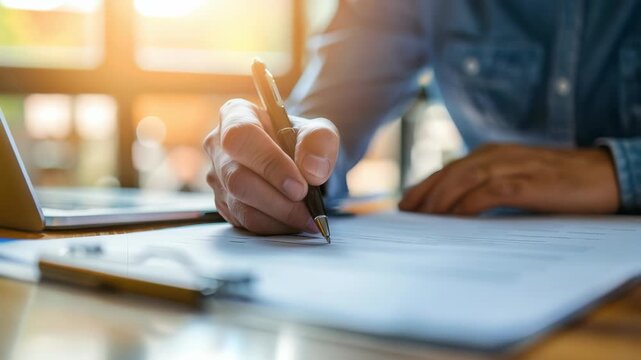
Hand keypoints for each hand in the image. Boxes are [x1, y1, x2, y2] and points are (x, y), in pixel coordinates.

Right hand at [203, 99, 338, 233]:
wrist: (296, 160)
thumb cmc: (301, 141)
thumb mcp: (319, 132)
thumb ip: (320, 143)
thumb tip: (312, 171)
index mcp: (236, 114)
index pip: (241, 137)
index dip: (269, 164)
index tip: (299, 186)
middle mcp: (218, 145)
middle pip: (237, 178)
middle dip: (277, 199)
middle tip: (307, 210)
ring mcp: (217, 177)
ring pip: (240, 205)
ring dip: (278, 217)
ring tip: (307, 218)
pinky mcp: (223, 203)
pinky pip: (244, 222)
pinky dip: (273, 226)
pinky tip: (293, 222)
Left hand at [399, 144, 619, 214]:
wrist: (606, 174)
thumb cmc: (560, 182)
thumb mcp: (519, 180)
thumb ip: (491, 188)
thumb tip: (458, 212)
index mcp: (492, 153)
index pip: (448, 170)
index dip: (424, 187)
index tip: (406, 205)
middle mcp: (496, 155)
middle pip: (449, 173)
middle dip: (423, 195)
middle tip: (406, 216)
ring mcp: (512, 167)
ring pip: (463, 180)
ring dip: (439, 200)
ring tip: (423, 220)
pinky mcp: (528, 183)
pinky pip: (488, 192)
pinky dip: (467, 205)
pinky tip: (454, 219)